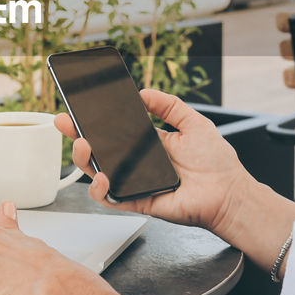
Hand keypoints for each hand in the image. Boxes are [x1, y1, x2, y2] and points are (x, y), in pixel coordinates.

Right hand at [56, 89, 251, 233]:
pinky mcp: (137, 201)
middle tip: (65, 122)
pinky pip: (111, 198)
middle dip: (76, 136)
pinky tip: (103, 176)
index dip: (93, 120)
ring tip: (83, 145)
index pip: (114, 130)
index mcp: (147, 143)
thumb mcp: (194, 123)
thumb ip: (169, 106)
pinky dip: (100, 189)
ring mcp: (134, 183)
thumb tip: (143, 92)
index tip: (78, 105)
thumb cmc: (216, 163)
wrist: (229, 193)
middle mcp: (137, 163)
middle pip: (98, 150)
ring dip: (83, 160)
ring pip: (97, 173)